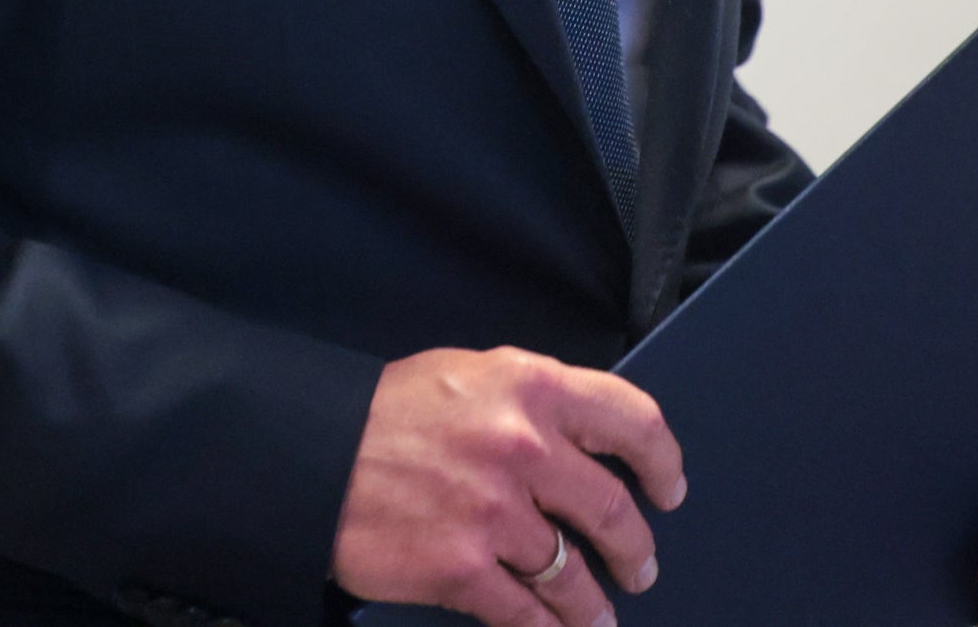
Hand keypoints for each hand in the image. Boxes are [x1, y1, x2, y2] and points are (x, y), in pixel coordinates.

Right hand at [331, 345, 685, 626]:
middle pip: (613, 509)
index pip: (631, 418)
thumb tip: (583, 441)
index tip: (669, 487)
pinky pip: (526, 613)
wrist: (308, 453)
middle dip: (636, 549)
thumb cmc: (384, 412)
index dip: (662, 460)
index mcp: (528, 386)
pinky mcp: (463, 567)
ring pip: (575, 573)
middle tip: (639, 565)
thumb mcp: (466, 375)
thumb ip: (529, 402)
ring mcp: (495, 511)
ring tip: (599, 617)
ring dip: (594, 605)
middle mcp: (521, 445)